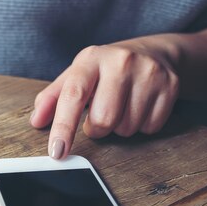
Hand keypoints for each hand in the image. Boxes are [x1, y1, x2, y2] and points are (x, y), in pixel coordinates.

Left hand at [30, 39, 179, 158]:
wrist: (152, 53)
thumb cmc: (104, 70)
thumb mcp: (75, 76)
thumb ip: (52, 98)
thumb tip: (35, 121)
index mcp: (90, 59)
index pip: (73, 96)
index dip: (63, 127)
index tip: (57, 152)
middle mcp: (120, 62)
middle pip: (103, 121)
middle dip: (96, 128)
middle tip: (99, 115)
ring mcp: (149, 72)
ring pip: (127, 128)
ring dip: (119, 127)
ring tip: (120, 106)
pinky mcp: (171, 85)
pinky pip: (149, 127)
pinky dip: (140, 126)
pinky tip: (138, 107)